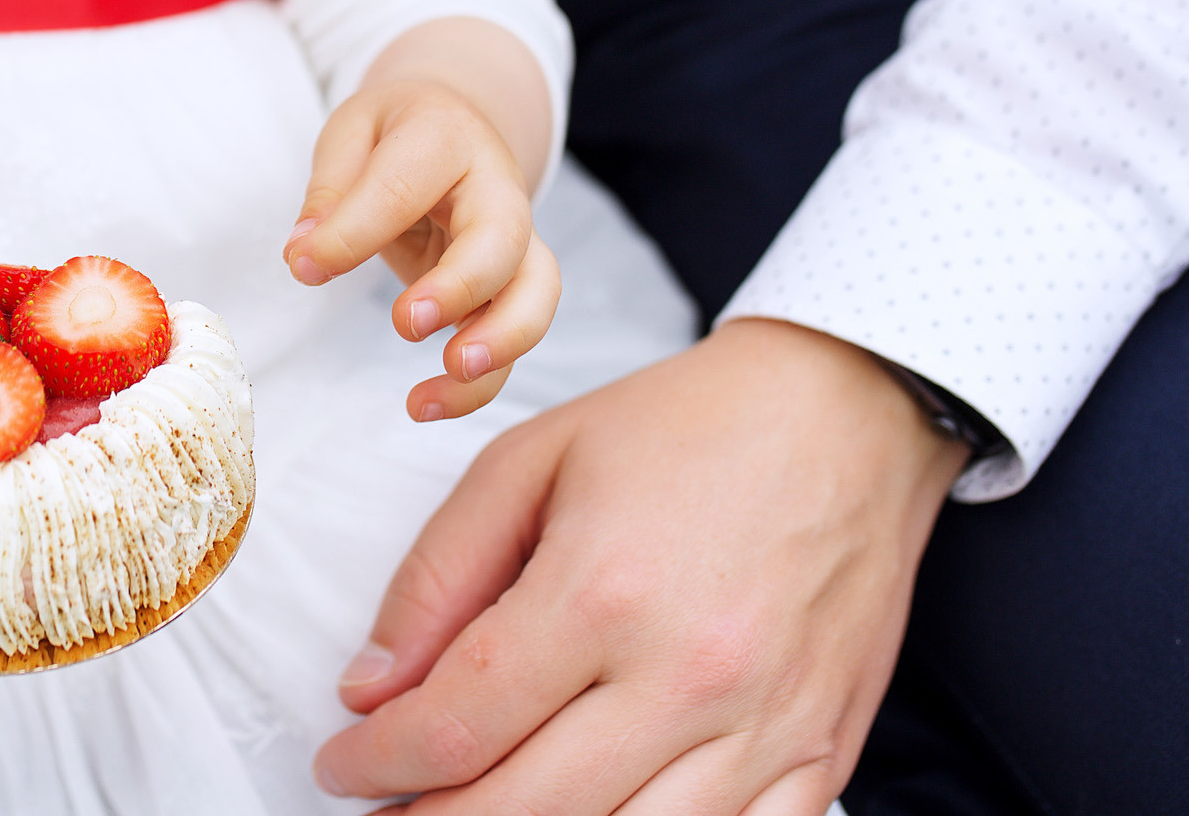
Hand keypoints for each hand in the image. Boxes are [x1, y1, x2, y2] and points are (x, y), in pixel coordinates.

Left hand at [285, 73, 559, 419]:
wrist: (456, 125)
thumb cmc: (397, 133)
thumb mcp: (353, 132)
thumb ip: (330, 188)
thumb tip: (305, 252)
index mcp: (445, 137)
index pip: (405, 184)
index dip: (355, 230)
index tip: (305, 264)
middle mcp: (496, 188)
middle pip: (504, 237)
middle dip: (462, 285)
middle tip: (407, 323)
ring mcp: (514, 240)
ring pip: (536, 292)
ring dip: (500, 340)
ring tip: (449, 373)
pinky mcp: (510, 287)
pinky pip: (512, 340)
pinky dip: (478, 383)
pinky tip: (425, 404)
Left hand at [315, 319, 966, 813]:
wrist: (845, 412)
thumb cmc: (686, 428)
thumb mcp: (531, 459)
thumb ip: (438, 577)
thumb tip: (372, 688)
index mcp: (602, 592)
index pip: (457, 724)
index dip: (377, 760)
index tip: (342, 762)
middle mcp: (685, 675)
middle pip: (524, 809)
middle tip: (386, 805)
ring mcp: (762, 729)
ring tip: (466, 812)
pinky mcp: (820, 757)